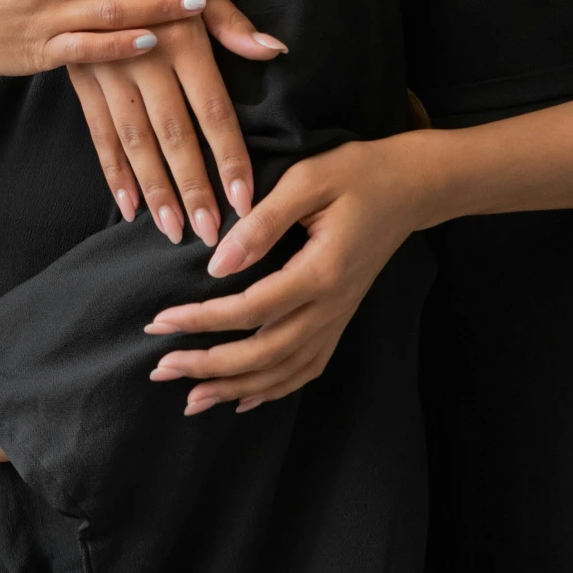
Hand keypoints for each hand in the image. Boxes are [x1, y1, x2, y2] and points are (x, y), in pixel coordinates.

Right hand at [70, 7, 287, 248]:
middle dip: (193, 187)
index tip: (245, 199)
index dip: (229, 157)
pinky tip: (127, 206)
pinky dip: (112, 171)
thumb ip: (233, 23)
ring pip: (135, 141)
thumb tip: (273, 50)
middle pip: (174, 135)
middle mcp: (146, 58)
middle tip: (210, 233)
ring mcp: (110, 69)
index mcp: (183, 38)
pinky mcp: (82, 75)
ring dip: (154, 189)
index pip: (213, 110)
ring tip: (172, 230)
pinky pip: (98, 132)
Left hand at [141, 137, 419, 413]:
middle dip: (208, 366)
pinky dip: (273, 390)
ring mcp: (338, 318)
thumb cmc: (358, 173)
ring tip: (190, 398)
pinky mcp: (340, 319)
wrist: (412, 187)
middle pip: (263, 353)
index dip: (202, 320)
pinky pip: (306, 368)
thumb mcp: (309, 179)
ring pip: (283, 371)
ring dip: (235, 388)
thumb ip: (263, 221)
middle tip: (160, 368)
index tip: (160, 321)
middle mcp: (331, 306)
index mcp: (321, 271)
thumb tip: (217, 263)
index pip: (251, 309)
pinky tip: (243, 400)